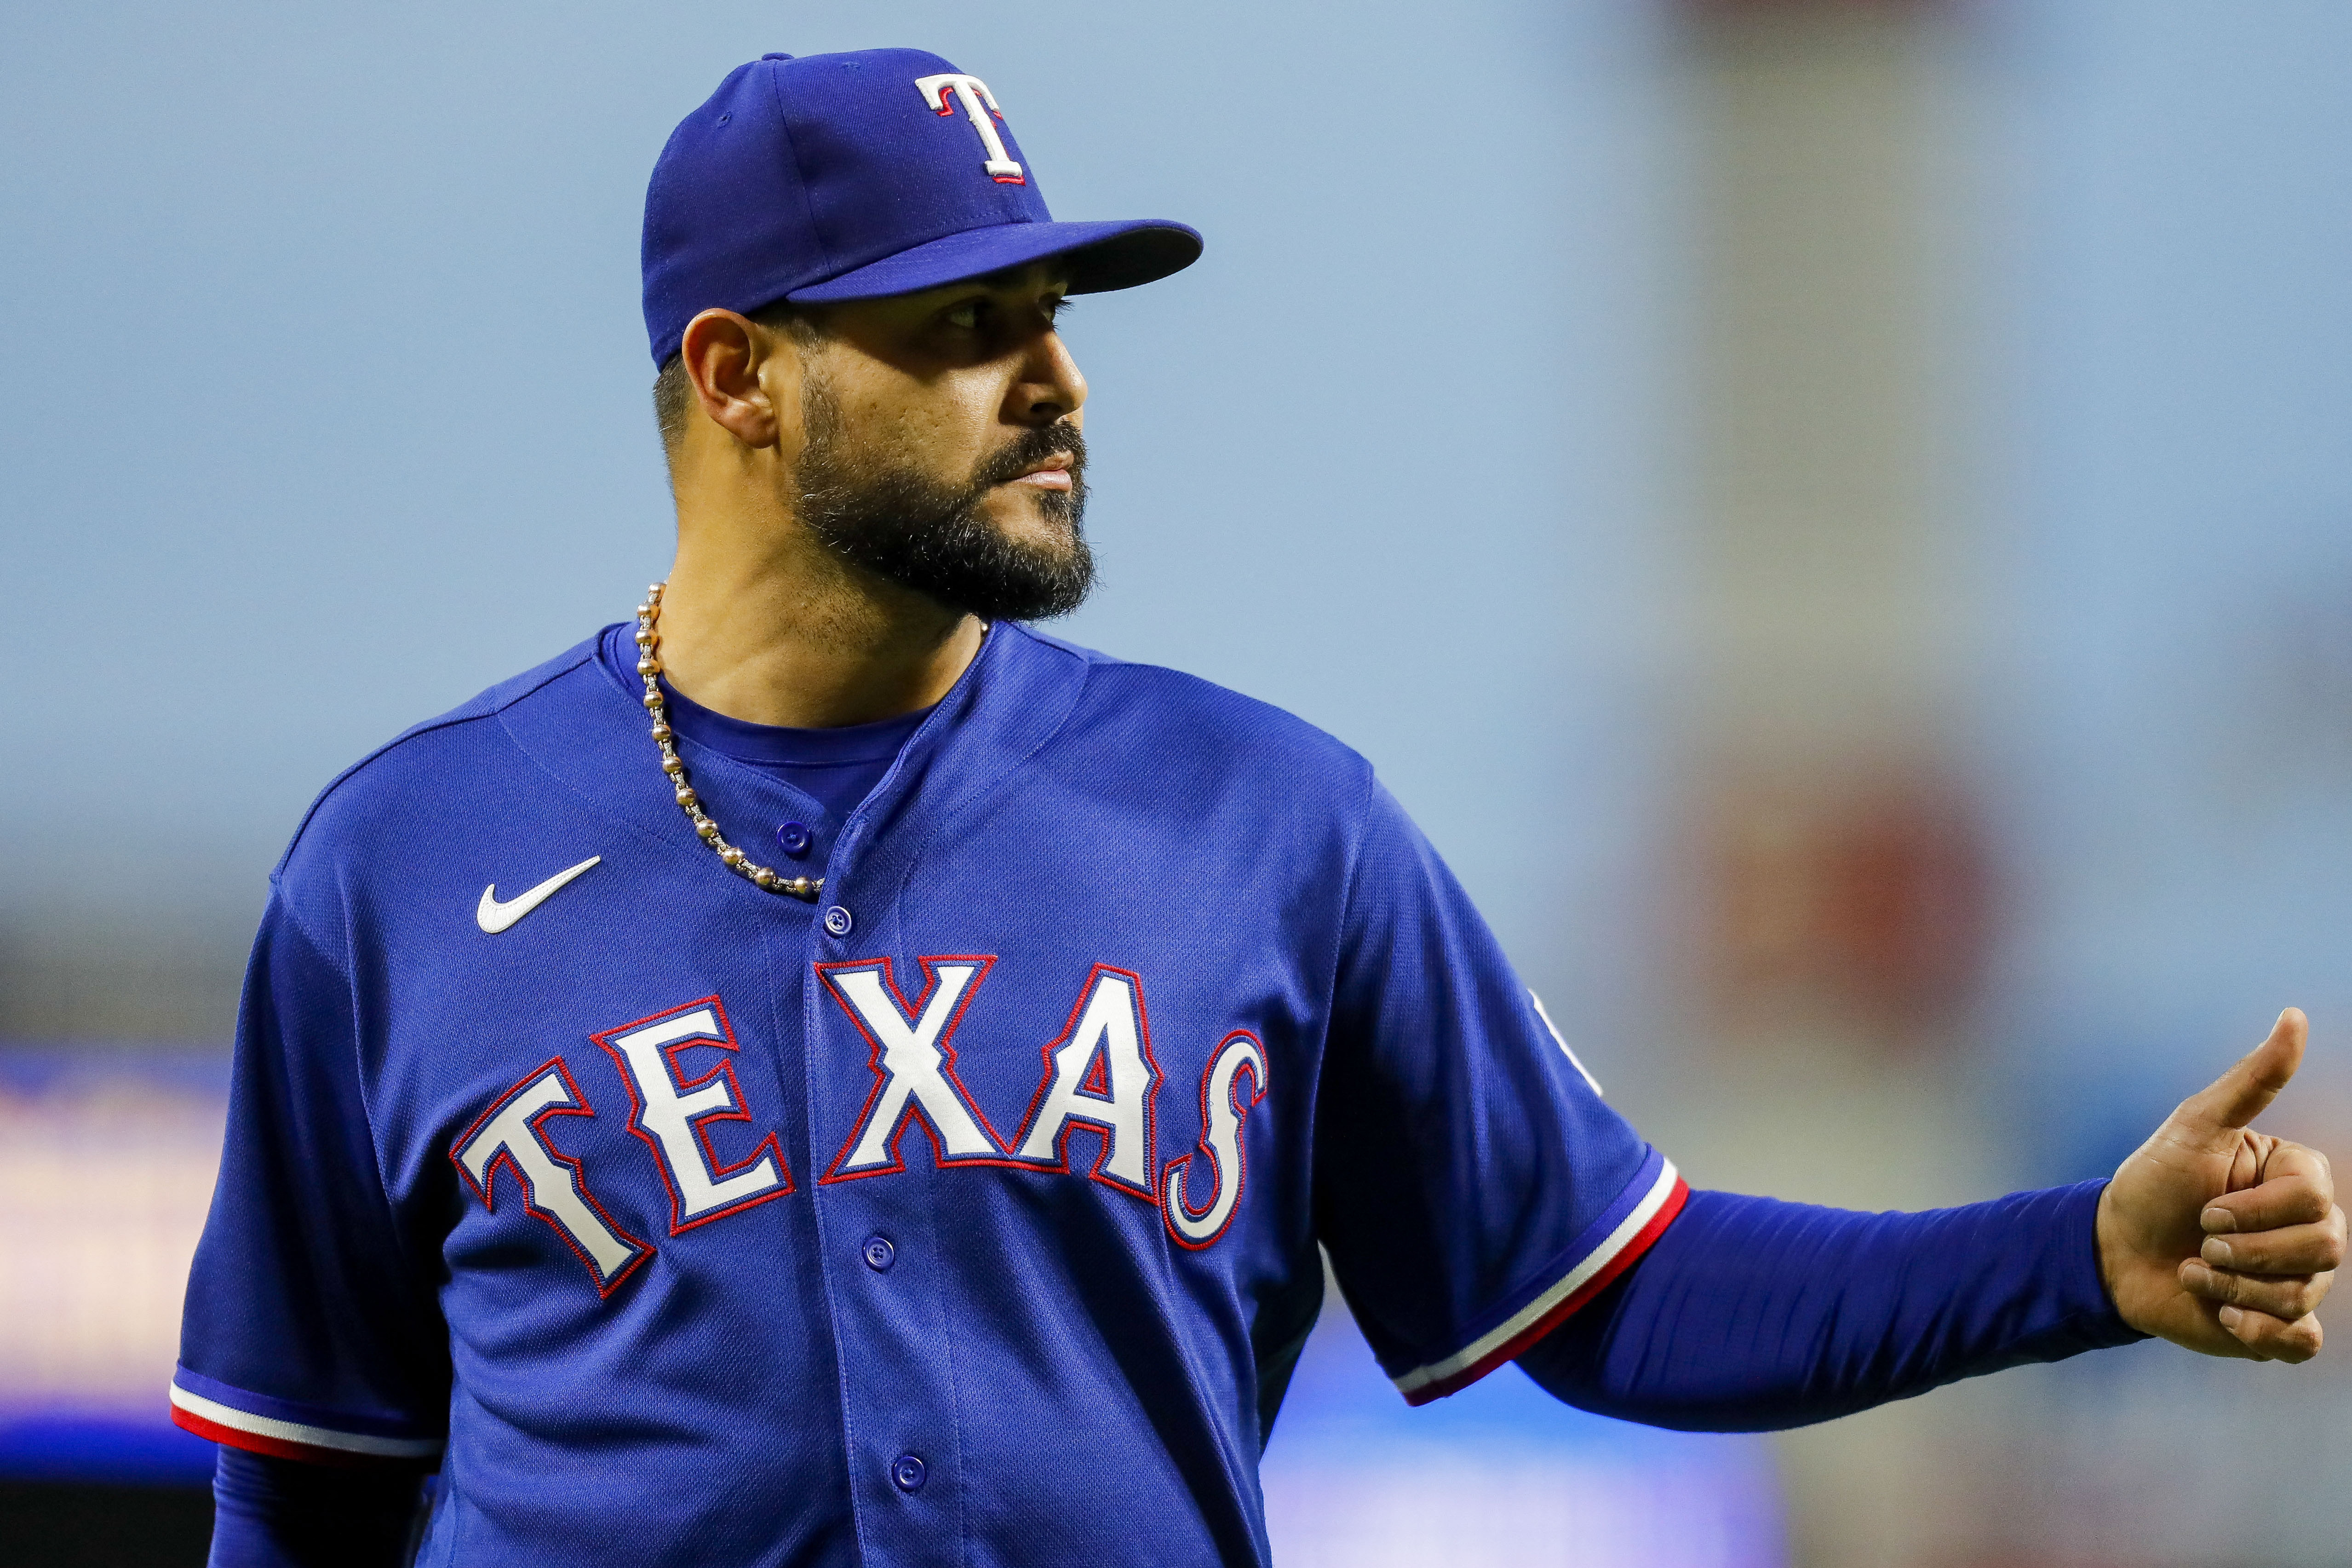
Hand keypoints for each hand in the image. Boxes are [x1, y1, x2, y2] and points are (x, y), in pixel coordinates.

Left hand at [2096, 1009, 2343, 1360]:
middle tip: (2200, 1241)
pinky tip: (2219, 1312)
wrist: (2114, 1252)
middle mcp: (2312, 1231)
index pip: (2314, 1201)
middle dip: (2243, 1250)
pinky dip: (2254, 1331)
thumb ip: (2252, 1080)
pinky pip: (2299, 1343)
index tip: (2206, 1205)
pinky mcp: (2281, 1329)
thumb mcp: (2195, 1126)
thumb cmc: (2153, 1184)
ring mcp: (2301, 1282)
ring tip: (2197, 1270)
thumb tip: (2295, 1015)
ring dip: (2233, 1286)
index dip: (2252, 1210)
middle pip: (2323, 1250)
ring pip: (2303, 1296)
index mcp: (2301, 1182)